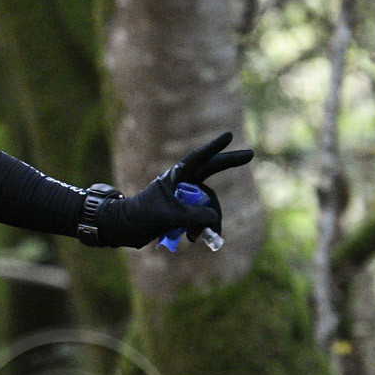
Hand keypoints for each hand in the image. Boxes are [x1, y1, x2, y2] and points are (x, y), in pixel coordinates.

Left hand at [98, 132, 253, 248]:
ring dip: (207, 222)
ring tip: (194, 237)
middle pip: (211, 171)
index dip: (214, 148)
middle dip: (229, 164)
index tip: (229, 135)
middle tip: (250, 154)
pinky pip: (202, 216)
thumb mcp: (170, 216)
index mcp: (175, 176)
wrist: (124, 229)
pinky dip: (201, 228)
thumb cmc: (142, 217)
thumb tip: (214, 218)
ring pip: (208, 204)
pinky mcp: (183, 210)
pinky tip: (192, 239)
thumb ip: (195, 215)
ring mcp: (183, 196)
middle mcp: (181, 182)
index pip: (198, 159)